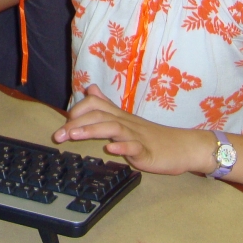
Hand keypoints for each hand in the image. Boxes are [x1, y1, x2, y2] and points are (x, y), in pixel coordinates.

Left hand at [52, 86, 207, 174]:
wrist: (184, 147)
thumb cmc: (153, 136)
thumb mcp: (127, 119)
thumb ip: (107, 105)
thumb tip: (90, 89)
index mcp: (120, 116)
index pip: (96, 104)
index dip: (78, 110)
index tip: (65, 122)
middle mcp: (127, 123)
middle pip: (99, 115)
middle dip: (76, 124)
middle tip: (58, 136)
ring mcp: (137, 136)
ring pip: (113, 128)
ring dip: (92, 130)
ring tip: (75, 136)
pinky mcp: (148, 152)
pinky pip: (134, 147)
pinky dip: (122, 147)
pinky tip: (111, 149)